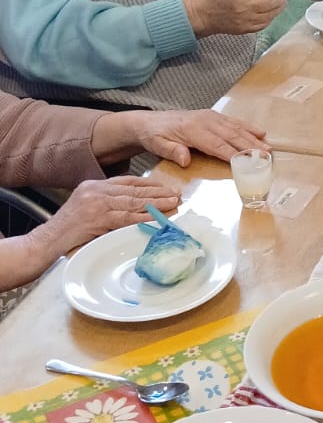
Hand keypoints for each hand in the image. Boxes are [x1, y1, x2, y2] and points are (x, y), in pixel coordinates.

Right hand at [39, 176, 180, 258]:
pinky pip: (127, 218)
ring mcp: (96, 203)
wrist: (46, 241)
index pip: (127, 181)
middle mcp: (96, 190)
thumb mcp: (85, 209)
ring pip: (133, 202)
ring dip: (156, 203)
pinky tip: (158, 218)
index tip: (164, 187)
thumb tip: (132, 207)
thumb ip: (106, 204)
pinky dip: (144, 217)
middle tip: (176, 194)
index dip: (148, 184)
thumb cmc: (66, 230)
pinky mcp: (98, 218)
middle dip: (157, 192)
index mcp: (93, 185)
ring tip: (173, 203)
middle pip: (133, 190)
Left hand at [132, 109, 267, 166]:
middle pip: (232, 136)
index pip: (216, 145)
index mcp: (193, 130)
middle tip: (266, 157)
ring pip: (236, 129)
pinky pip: (234, 122)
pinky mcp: (214, 116)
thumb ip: (171, 151)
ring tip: (268, 148)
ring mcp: (212, 117)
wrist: (151, 121)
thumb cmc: (155, 135)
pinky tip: (261, 133)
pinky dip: (249, 128)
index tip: (247, 163)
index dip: (232, 154)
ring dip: (254, 139)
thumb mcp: (157, 145)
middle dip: (250, 147)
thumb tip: (185, 159)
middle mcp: (206, 121)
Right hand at [183, 0, 286, 37]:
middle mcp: (244, 7)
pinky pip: (265, 24)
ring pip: (271, 14)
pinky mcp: (246, 30)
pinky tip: (273, 12)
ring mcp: (246, 20)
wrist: (201, 14)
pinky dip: (272, 17)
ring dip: (280, 7)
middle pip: (272, 2)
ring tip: (282, 1)